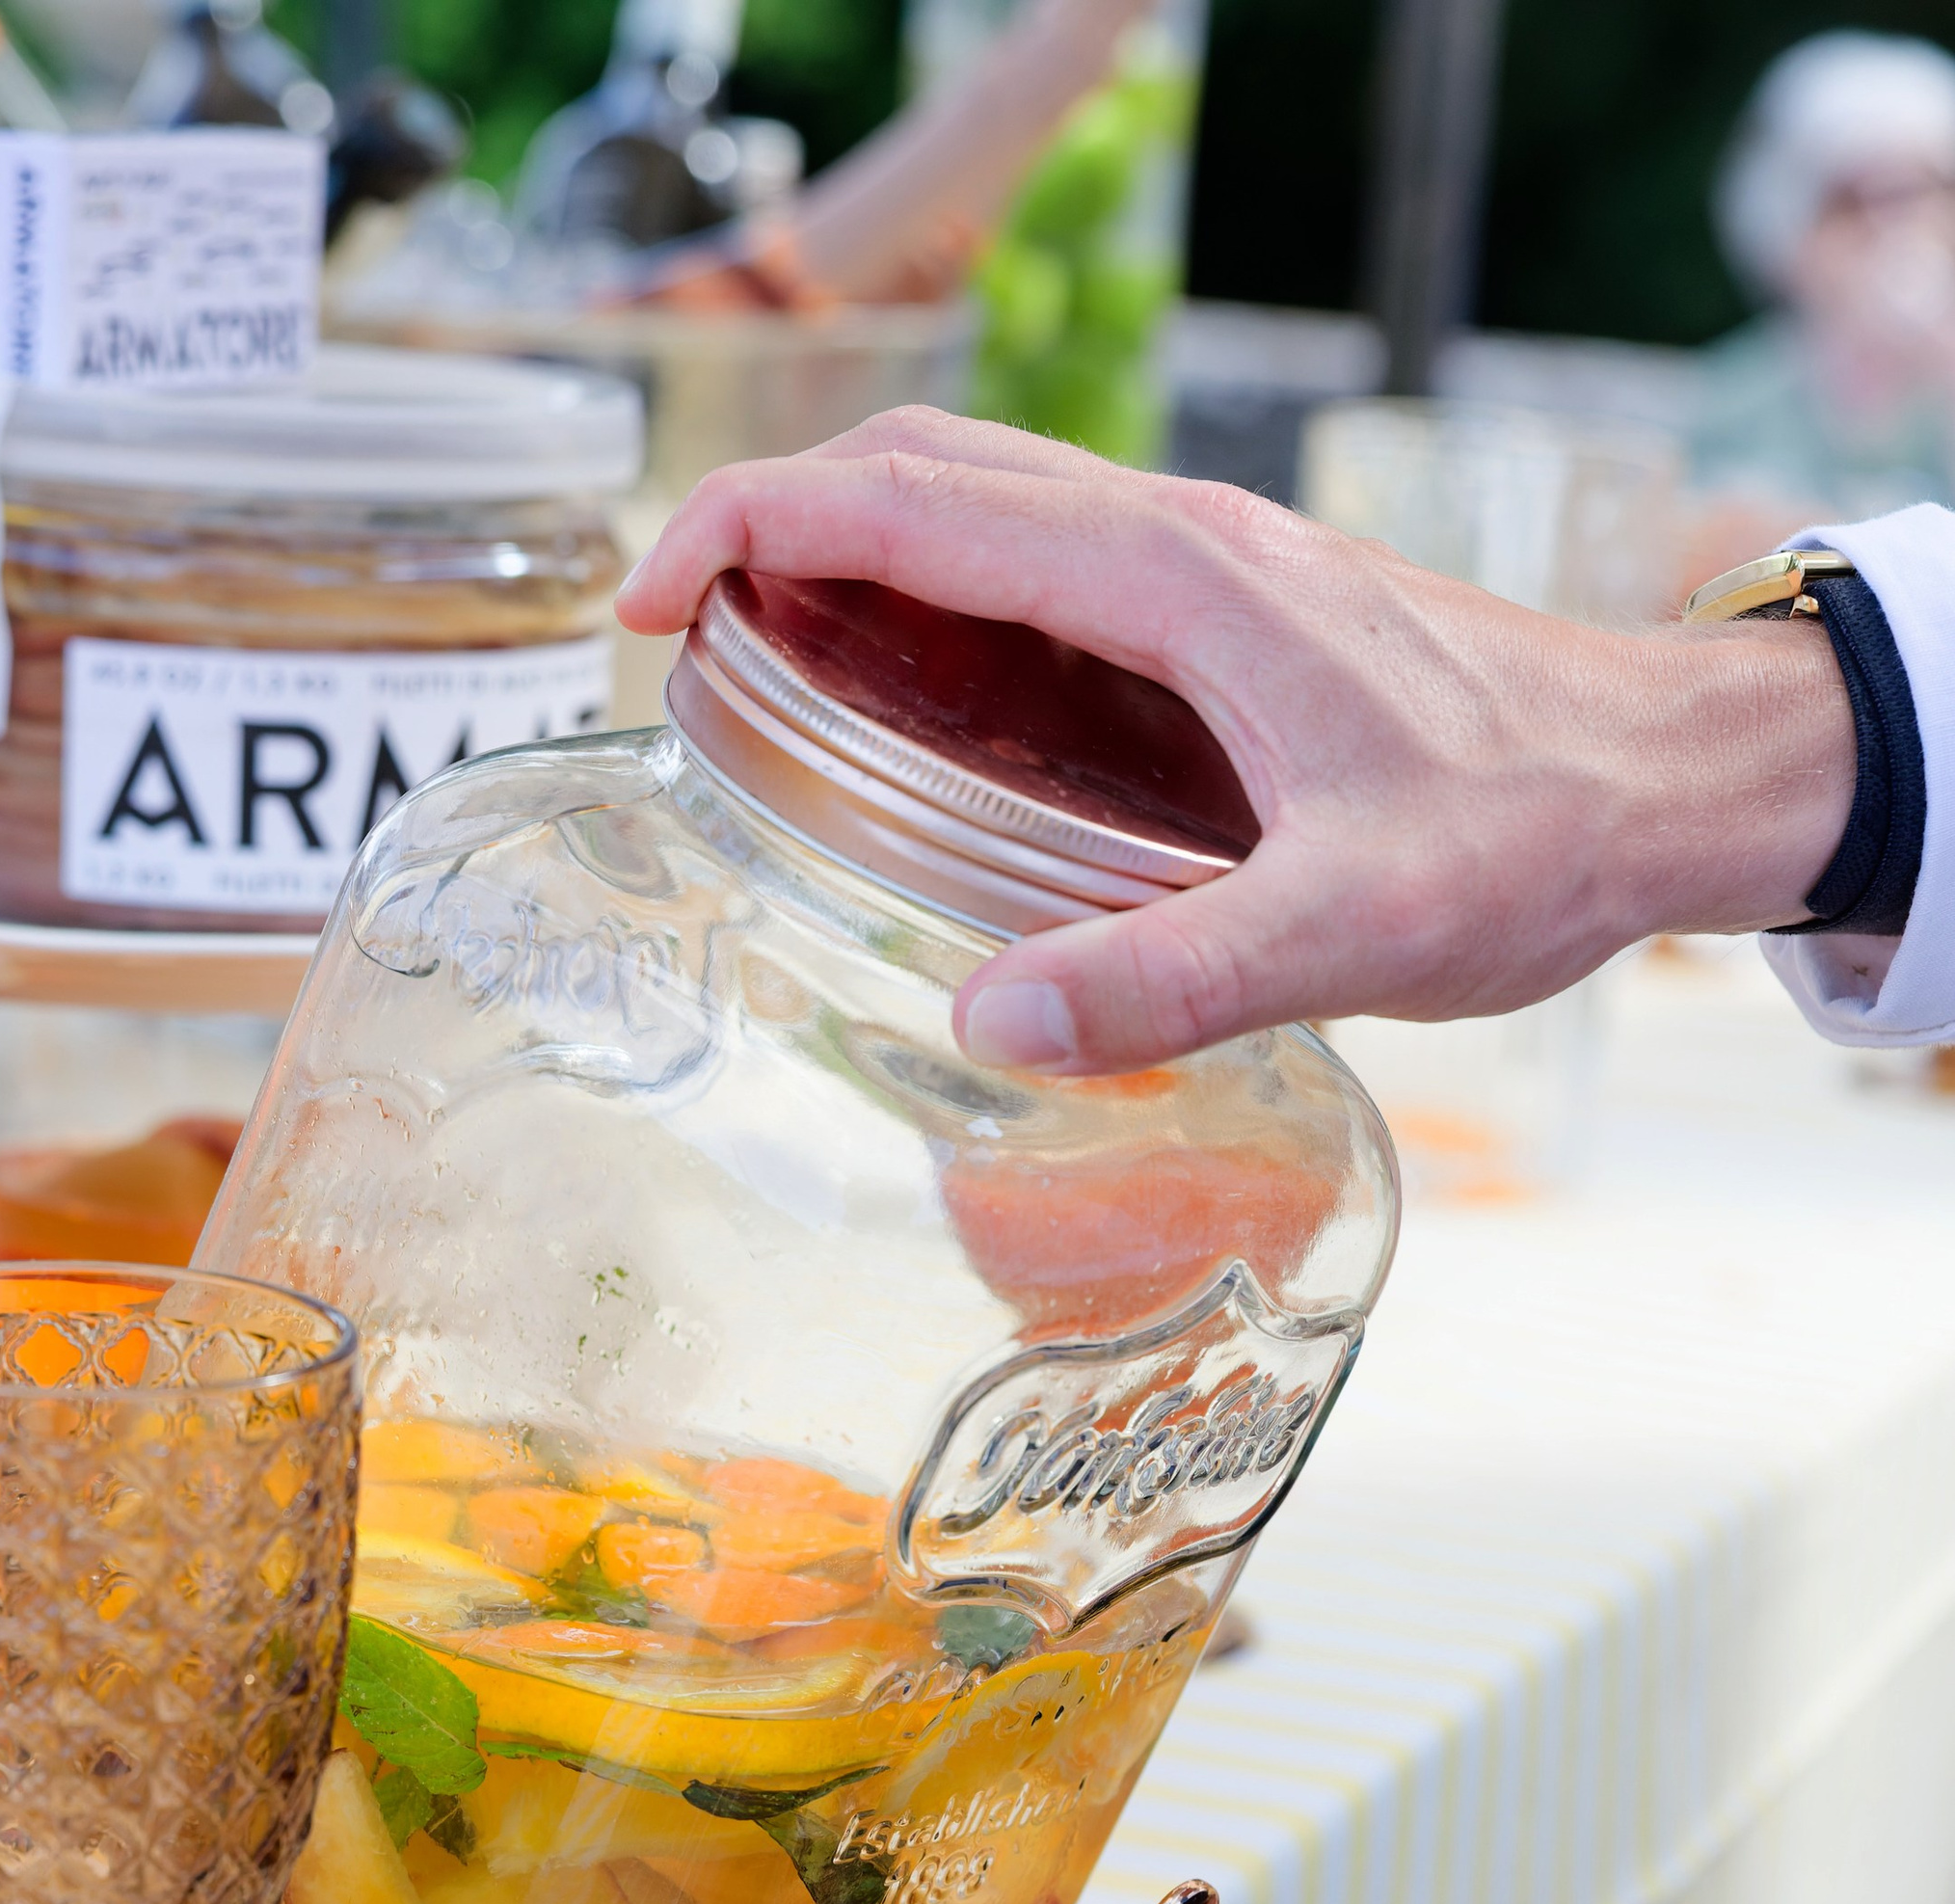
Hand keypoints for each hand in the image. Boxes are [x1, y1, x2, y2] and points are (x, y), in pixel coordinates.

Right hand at [617, 409, 1856, 1073]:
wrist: (1670, 778)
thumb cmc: (1531, 832)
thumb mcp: (1354, 925)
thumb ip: (1169, 978)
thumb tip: (986, 1016)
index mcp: (1176, 579)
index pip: (911, 503)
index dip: (755, 534)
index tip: (648, 612)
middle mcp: (1179, 544)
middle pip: (924, 472)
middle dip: (773, 530)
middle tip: (672, 648)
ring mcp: (1207, 571)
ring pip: (984, 506)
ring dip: (852, 555)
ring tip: (760, 671)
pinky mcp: (1232, 618)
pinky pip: (1044, 568)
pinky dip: (941, 601)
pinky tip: (919, 714)